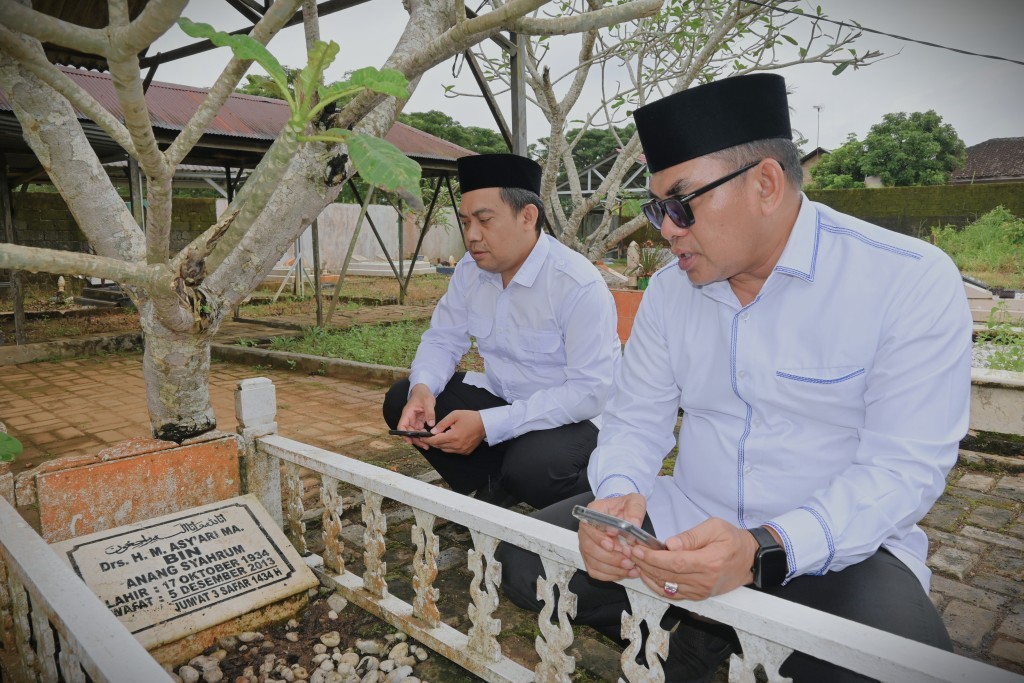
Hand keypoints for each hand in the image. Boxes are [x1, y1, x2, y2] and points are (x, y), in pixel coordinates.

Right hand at [398, 384, 436, 447]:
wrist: (424, 389)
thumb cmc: (423, 394)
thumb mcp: (428, 401)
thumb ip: (429, 413)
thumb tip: (431, 424)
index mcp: (407, 413)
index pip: (401, 426)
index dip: (404, 434)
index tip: (410, 441)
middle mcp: (409, 418)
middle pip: (408, 431)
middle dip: (415, 439)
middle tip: (425, 445)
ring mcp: (413, 420)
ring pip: (414, 432)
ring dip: (419, 438)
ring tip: (427, 444)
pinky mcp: (418, 421)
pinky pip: (419, 430)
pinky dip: (423, 434)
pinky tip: (429, 437)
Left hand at [426, 410, 485, 454]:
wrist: (485, 424)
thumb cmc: (470, 417)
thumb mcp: (454, 415)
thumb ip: (442, 424)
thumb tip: (432, 431)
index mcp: (454, 436)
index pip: (436, 440)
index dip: (427, 439)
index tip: (421, 437)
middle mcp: (457, 445)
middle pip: (439, 446)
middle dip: (432, 441)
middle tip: (428, 436)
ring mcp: (462, 450)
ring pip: (445, 450)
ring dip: (440, 444)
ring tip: (439, 436)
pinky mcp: (465, 452)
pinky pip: (452, 451)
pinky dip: (448, 446)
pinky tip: (449, 439)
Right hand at [578, 494, 647, 581]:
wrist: (625, 515)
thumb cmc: (626, 508)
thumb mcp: (634, 502)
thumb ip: (635, 511)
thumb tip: (633, 525)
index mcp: (594, 511)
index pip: (588, 526)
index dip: (599, 538)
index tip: (613, 545)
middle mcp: (587, 529)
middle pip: (589, 547)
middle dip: (609, 557)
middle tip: (627, 560)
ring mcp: (587, 544)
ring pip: (592, 561)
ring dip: (611, 568)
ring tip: (630, 567)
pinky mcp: (592, 558)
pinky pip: (595, 571)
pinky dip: (610, 575)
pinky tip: (625, 572)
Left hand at [629, 517, 758, 600]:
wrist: (750, 559)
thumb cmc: (733, 540)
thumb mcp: (715, 527)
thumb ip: (691, 536)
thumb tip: (670, 545)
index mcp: (709, 562)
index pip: (674, 563)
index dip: (653, 558)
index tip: (638, 549)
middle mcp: (704, 581)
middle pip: (667, 576)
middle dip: (645, 564)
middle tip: (630, 553)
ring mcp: (701, 591)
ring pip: (667, 587)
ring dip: (647, 575)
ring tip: (635, 562)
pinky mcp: (698, 595)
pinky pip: (673, 594)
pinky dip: (657, 586)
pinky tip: (647, 575)